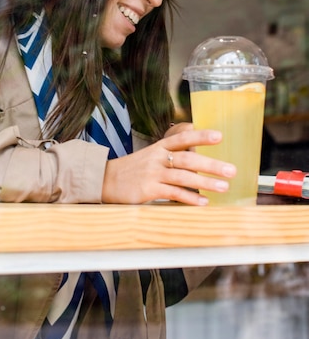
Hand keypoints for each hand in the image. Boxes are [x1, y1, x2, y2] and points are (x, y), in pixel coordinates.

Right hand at [101, 128, 235, 204]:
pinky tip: (203, 202)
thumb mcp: (151, 155)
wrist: (106, 180)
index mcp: (159, 147)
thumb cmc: (134, 169)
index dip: (201, 136)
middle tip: (231, 170)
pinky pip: (173, 193)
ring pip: (183, 176)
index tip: (219, 136)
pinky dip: (190, 197)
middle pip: (187, 158)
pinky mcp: (148, 189)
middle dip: (211, 164)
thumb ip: (172, 153)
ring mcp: (152, 173)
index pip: (182, 138)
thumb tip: (197, 152)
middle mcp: (157, 157)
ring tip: (224, 187)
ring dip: (205, 182)